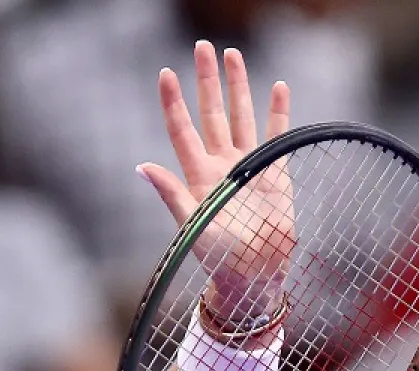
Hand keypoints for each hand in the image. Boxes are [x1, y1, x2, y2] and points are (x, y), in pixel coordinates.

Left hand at [137, 43, 293, 325]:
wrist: (255, 275)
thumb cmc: (219, 258)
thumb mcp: (190, 225)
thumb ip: (170, 193)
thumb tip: (141, 166)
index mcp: (197, 176)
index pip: (182, 130)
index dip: (173, 103)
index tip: (166, 73)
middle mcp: (220, 165)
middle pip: (212, 113)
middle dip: (207, 81)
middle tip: (202, 46)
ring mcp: (248, 166)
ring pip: (242, 116)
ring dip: (238, 86)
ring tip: (232, 55)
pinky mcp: (275, 172)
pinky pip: (276, 134)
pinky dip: (277, 111)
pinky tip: (277, 86)